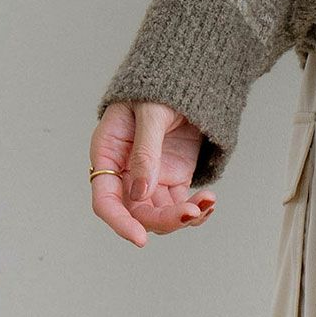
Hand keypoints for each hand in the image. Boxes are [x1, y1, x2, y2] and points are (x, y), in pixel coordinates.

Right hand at [89, 99, 216, 246]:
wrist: (185, 77)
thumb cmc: (160, 88)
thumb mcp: (151, 113)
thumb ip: (145, 152)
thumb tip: (140, 193)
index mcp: (108, 153)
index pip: (105, 199)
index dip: (119, 222)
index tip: (140, 239)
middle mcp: (124, 172)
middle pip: (136, 212)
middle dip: (163, 219)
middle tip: (191, 212)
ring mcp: (150, 178)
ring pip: (160, 214)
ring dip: (183, 216)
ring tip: (208, 203)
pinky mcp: (173, 178)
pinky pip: (179, 205)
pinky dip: (195, 209)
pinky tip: (210, 201)